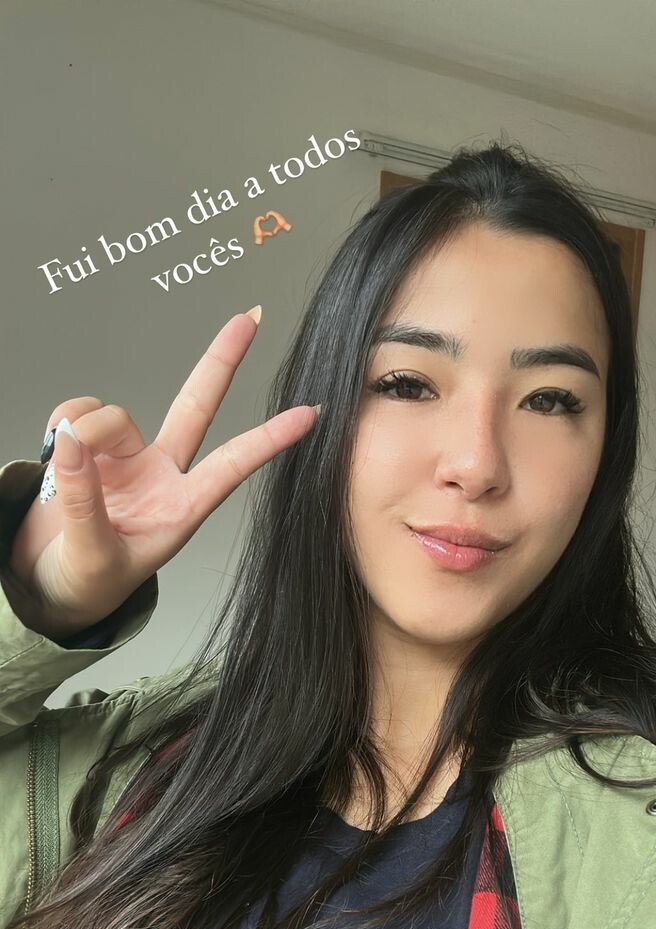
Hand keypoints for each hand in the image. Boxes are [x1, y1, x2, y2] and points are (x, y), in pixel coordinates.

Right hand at [8, 311, 318, 636]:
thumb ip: (84, 502)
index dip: (270, 439)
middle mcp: (159, 475)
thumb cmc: (86, 584)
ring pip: (113, 415)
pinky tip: (55, 451)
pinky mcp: (85, 449)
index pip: (233, 465)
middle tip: (250, 318)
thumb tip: (71, 443)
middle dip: (221, 361)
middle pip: (195, 406)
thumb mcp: (93, 557)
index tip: (311, 414)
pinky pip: (76, 414)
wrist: (46, 586)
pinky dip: (62, 425)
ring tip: (66, 467)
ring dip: (86, 432)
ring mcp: (124, 458)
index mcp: (181, 508)